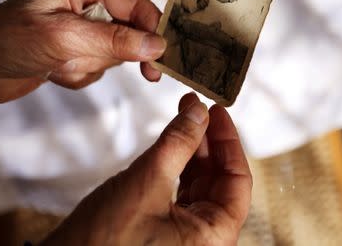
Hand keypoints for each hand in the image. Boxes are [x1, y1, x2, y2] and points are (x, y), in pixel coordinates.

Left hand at [0, 0, 166, 107]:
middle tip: (120, 68)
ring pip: (115, 52)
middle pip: (131, 28)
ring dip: (90, 65)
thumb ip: (114, 41)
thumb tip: (157, 46)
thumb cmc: (5, 39)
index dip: (152, 28)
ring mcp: (81, 25)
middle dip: (113, 52)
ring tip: (59, 64)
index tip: (163, 58)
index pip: (135, 2)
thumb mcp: (63, 39)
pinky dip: (80, 75)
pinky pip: (98, 66)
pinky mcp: (74, 48)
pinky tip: (54, 72)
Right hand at [42, 92, 251, 245]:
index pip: (238, 181)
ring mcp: (186, 239)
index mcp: (213, 238)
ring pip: (201, 187)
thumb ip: (178, 143)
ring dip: (194, 152)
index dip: (229, 141)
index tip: (217, 111)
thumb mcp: (146, 182)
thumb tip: (198, 111)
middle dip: (209, 142)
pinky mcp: (166, 234)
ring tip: (184, 119)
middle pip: (221, 182)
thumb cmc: (103, 241)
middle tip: (196, 109)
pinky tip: (172, 145)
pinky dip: (179, 168)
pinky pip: (183, 196)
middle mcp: (205, 241)